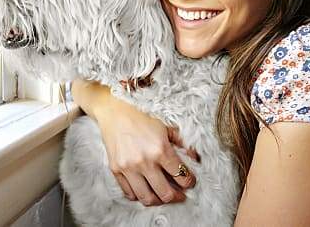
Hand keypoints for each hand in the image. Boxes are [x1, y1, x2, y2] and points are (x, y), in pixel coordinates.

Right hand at [71, 79, 197, 205]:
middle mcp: (144, 162)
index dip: (189, 182)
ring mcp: (128, 168)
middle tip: (180, 195)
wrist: (113, 109)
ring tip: (163, 195)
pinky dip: (139, 195)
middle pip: (165, 193)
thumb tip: (195, 157)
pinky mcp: (116, 170)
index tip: (189, 181)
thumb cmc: (141, 114)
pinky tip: (146, 189)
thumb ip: (182, 142)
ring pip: (147, 198)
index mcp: (160, 149)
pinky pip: (129, 193)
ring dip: (158, 200)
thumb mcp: (166, 125)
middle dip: (177, 197)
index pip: (182, 176)